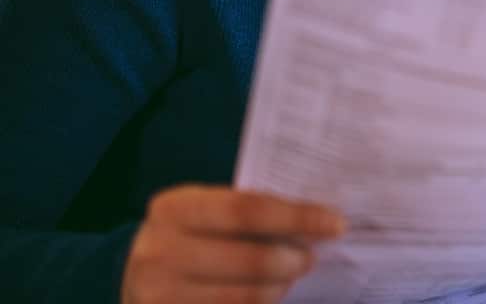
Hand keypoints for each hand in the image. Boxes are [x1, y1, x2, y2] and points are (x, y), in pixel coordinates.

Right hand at [122, 185, 344, 303]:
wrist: (134, 275)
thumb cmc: (190, 235)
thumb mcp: (205, 212)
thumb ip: (248, 212)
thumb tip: (317, 220)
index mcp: (175, 208)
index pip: (248, 209)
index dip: (297, 217)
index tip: (335, 223)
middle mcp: (160, 251)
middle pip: (251, 259)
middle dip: (294, 259)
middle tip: (312, 256)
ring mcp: (160, 294)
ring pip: (245, 296)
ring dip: (280, 287)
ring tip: (291, 276)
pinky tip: (270, 295)